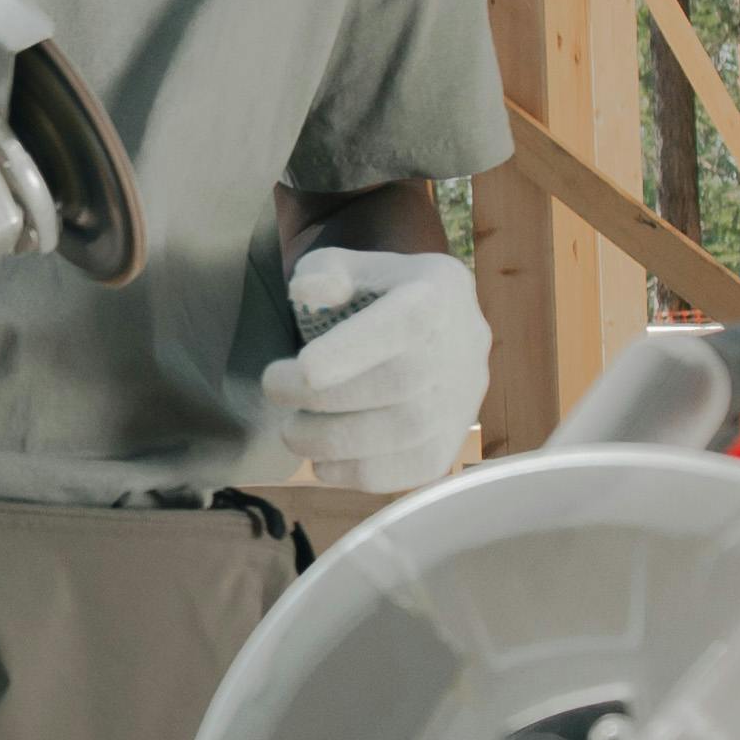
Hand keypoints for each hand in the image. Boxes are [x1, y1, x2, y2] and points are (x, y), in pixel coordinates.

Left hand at [261, 246, 486, 491]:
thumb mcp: (353, 266)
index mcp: (437, 294)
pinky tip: (325, 462)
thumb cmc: (380, 296)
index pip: (405, 323)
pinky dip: (361, 474)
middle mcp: (462, 349)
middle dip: (325, 399)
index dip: (355, 350)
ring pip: (407, 434)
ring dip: (335, 442)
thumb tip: (307, 292)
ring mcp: (463, 400)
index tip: (303, 368)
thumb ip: (325, 270)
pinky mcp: (453, 442)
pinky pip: (414, 470)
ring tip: (293, 432)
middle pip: (399, 383)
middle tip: (276, 392)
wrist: (436, 328)